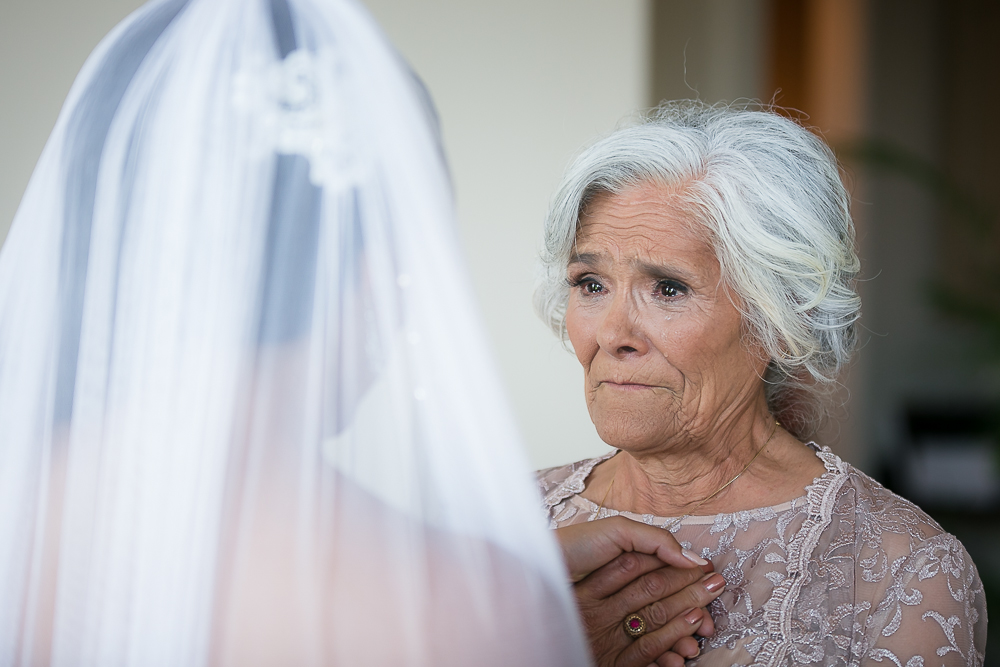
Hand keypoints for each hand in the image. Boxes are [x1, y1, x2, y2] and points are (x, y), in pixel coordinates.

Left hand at [556, 517, 723, 666]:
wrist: (535, 570)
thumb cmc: (574, 547)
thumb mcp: (617, 532)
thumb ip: (655, 541)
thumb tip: (694, 558)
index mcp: (632, 564)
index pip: (672, 577)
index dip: (693, 586)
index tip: (713, 594)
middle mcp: (627, 591)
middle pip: (669, 607)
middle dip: (692, 618)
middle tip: (709, 628)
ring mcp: (618, 615)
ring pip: (658, 631)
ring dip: (680, 641)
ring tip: (691, 650)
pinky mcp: (607, 637)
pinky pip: (639, 651)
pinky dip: (658, 657)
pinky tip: (671, 660)